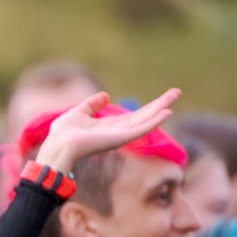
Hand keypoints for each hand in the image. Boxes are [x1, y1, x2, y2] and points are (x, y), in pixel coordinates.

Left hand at [32, 89, 179, 173]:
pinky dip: (155, 121)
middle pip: (145, 116)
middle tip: (176, 92)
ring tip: (175, 95)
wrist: (59, 145)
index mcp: (110, 126)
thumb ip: (92, 105)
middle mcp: (119, 131)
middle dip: (160, 104)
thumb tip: (105, 95)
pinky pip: (142, 129)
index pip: (134, 116)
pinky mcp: (122, 138)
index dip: (148, 107)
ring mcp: (122, 135)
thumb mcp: (78, 112)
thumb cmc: (64, 133)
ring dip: (162, 108)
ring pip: (147, 120)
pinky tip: (166, 112)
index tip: (162, 98)